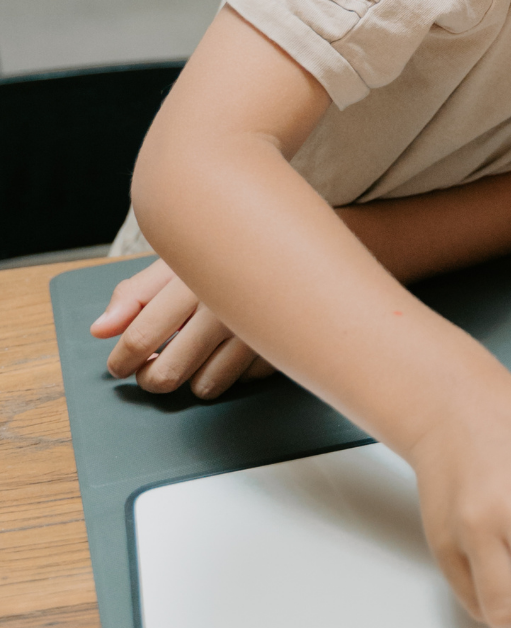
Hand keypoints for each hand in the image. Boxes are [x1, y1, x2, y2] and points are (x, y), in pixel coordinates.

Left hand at [93, 259, 272, 398]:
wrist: (293, 241)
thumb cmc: (225, 250)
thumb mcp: (178, 259)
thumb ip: (134, 294)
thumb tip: (100, 330)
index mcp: (191, 282)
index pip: (140, 337)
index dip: (121, 360)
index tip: (119, 365)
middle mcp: (223, 308)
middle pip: (167, 372)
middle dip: (151, 378)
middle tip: (152, 369)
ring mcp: (255, 331)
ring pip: (205, 386)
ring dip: (193, 378)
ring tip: (195, 358)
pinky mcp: (281, 346)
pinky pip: (243, 380)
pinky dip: (235, 370)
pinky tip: (234, 348)